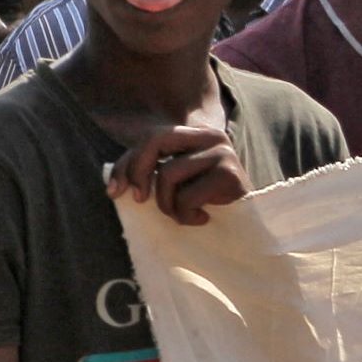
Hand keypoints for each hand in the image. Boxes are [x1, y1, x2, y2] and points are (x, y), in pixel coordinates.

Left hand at [107, 127, 251, 227]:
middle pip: (157, 141)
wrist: (246, 227)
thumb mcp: (170, 184)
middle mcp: (212, 135)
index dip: (128, 164)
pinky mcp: (230, 174)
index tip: (115, 192)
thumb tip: (115, 190)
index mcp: (195, 134)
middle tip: (140, 200)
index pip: (151, 137)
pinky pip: (187, 196)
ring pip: (168, 174)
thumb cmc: (203, 204)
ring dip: (167, 204)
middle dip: (139, 173)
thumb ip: (143, 174)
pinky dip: (187, 215)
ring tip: (184, 213)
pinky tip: (202, 218)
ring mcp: (223, 152)